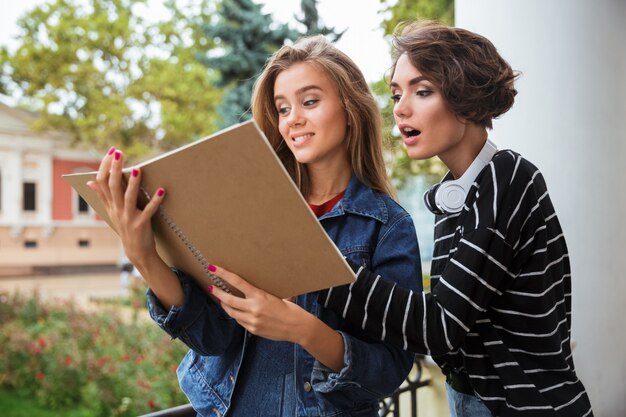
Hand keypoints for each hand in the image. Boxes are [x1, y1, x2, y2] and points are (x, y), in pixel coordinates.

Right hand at [86, 147, 164, 268]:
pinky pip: (148, 211)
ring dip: (132, 183)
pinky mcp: (141, 224)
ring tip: (137, 169)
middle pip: (112, 187)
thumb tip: (90, 181)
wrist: (136, 251)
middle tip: (118, 152)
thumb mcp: (112, 212)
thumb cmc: (126, 227)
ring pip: (128, 198)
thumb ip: (103, 196)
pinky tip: (162, 190)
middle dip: (115, 168)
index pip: (101, 182)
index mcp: (110, 205)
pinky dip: (155, 201)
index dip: (104, 167)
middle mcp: (117, 210)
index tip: (110, 152)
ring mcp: (128, 218)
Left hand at [209, 265, 309, 342]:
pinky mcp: (253, 330)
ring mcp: (252, 321)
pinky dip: (235, 315)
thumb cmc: (290, 309)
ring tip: (221, 299)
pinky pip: (239, 321)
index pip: (237, 282)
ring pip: (231, 311)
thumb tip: (254, 288)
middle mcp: (254, 308)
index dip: (223, 274)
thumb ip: (262, 294)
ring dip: (224, 305)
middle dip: (218, 292)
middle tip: (212, 287)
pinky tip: (235, 311)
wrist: (297, 327)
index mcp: (260, 296)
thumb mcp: (277, 296)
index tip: (213, 269)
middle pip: (228, 299)